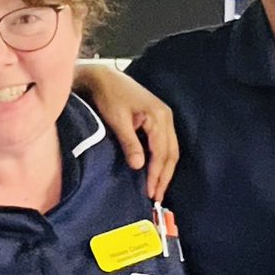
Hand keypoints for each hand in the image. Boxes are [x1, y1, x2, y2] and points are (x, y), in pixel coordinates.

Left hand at [74, 66, 178, 201]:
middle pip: (171, 153)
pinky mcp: (157, 119)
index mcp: (159, 116)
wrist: (103, 77)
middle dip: (164, 176)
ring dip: (164, 171)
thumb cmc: (108, 95)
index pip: (162, 152)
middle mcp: (166, 117)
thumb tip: (139, 166)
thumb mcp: (117, 120)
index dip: (157, 174)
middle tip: (156, 197)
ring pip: (170, 150)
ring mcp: (164, 117)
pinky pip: (164, 144)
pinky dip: (161, 160)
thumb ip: (129, 143)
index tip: (150, 192)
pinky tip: (155, 172)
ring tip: (157, 190)